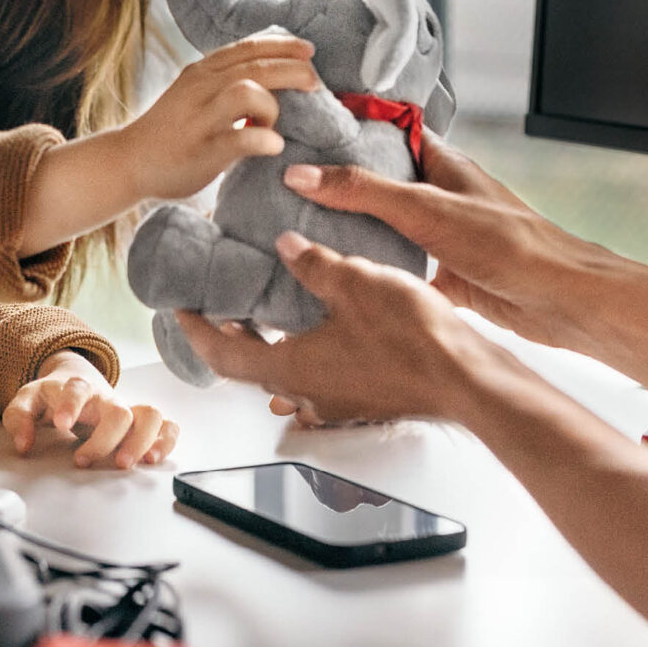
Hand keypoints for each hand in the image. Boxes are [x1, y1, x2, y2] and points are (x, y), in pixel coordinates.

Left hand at [2, 352, 180, 469]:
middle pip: (119, 410)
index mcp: (77, 387)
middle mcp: (107, 397)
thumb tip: (23, 444)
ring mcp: (127, 408)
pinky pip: (167, 425)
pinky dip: (166, 440)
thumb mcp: (28, 401)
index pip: (77, 389)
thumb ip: (19, 418)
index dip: (71, 405)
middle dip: (105, 439)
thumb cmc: (52, 396)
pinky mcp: (141, 421)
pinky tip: (153, 458)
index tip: (61, 425)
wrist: (76, 380)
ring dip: (142, 441)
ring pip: (151, 414)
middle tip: (84, 460)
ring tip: (125, 464)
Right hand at [118, 36, 318, 201]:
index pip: (248, 47)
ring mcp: (201, 119)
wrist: (127, 161)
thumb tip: (272, 68)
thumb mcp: (196, 92)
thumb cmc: (171, 130)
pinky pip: (241, 140)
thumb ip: (226, 80)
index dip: (283, 45)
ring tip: (275, 124)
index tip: (309, 50)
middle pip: (257, 65)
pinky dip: (265, 140)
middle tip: (315, 83)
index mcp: (202, 71)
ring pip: (248, 91)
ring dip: (273, 105)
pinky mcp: (202, 151)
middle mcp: (201, 87)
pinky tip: (273, 146)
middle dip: (294, 70)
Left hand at [179, 231, 507, 425]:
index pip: (221, 356)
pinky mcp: (363, 396)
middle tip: (218, 300)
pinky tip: (321, 318)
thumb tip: (285, 247)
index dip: (194, 330)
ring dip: (267, 339)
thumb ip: (313, 264)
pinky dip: (302, 345)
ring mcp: (335, 399)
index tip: (179, 308)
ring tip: (264, 303)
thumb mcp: (355, 283)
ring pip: (284, 370)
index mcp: (291, 368)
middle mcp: (306, 392)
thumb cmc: (413, 339)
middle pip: (249, 365)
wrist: (469, 380)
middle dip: (229, 332)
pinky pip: (317, 370)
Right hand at [280, 137, 614, 349]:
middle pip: (384, 182)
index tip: (309, 126)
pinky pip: (403, 272)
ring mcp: (445, 237)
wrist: (559, 300)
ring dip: (357, 231)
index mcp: (444, 165)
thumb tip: (303, 174)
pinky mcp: (448, 277)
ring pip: (390, 228)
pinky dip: (378, 276)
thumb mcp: (426, 209)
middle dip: (343, 183)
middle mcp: (443, 196)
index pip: (391, 131)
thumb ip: (364, 191)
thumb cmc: (510, 243)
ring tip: (303, 228)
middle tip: (292, 182)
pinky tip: (346, 281)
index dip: (353, 126)